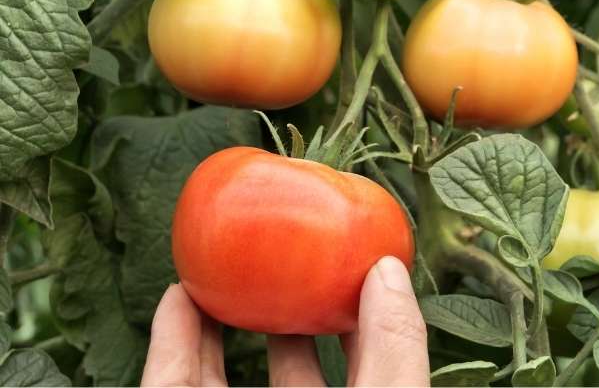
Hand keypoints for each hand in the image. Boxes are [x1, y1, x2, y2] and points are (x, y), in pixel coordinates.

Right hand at [141, 256, 428, 386]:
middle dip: (288, 312)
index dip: (366, 316)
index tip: (360, 259)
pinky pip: (168, 385)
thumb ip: (395, 349)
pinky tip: (177, 293)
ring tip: (221, 264)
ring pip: (220, 376)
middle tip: (285, 257)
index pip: (366, 369)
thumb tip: (389, 269)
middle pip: (292, 371)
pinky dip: (168, 339)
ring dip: (218, 317)